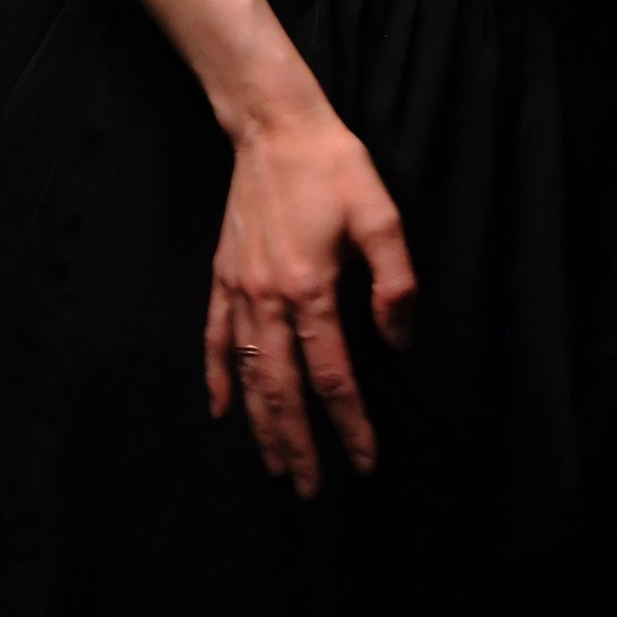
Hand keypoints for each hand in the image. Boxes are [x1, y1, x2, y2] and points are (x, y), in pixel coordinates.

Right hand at [202, 100, 417, 497]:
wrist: (273, 126)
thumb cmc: (333, 167)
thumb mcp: (382, 216)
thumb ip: (395, 282)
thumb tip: (398, 340)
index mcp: (312, 289)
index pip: (334, 377)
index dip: (351, 426)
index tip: (366, 461)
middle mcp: (270, 300)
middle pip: (284, 392)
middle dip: (299, 446)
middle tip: (312, 491)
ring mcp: (241, 291)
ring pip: (250, 376)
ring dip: (262, 426)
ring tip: (276, 466)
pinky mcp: (224, 276)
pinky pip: (217, 339)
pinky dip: (219, 377)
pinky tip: (222, 410)